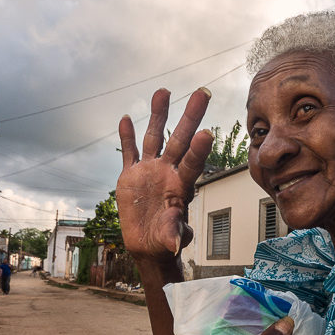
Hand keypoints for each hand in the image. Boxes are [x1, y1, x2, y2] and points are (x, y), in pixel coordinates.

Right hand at [116, 88, 213, 260]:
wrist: (148, 243)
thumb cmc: (165, 242)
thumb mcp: (169, 239)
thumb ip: (173, 234)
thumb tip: (176, 243)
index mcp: (180, 186)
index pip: (192, 163)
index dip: (198, 149)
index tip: (207, 133)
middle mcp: (168, 172)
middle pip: (179, 140)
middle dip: (190, 116)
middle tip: (202, 93)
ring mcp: (150, 171)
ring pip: (154, 137)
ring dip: (158, 115)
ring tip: (164, 90)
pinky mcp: (131, 175)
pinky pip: (129, 152)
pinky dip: (127, 136)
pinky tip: (127, 118)